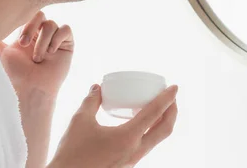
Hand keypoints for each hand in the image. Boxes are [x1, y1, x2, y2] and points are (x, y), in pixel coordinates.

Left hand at [0, 11, 73, 96]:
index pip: (27, 16)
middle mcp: (41, 35)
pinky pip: (66, 29)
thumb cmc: (16, 74)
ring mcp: (54, 39)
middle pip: (41, 14)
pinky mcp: (67, 44)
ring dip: (42, 41)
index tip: (20, 43)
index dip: (25, 26)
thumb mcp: (2, 52)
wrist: (31, 88)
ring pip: (51, 24)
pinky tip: (51, 52)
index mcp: (27, 34)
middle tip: (24, 44)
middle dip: (32, 27)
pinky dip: (57, 39)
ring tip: (38, 59)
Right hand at [49, 84, 178, 167]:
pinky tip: (141, 125)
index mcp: (127, 138)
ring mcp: (132, 161)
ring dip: (163, 123)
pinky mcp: (126, 165)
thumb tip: (97, 87)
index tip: (175, 87)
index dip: (167, 98)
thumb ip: (91, 101)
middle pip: (165, 130)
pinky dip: (151, 132)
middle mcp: (135, 151)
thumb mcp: (79, 122)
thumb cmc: (71, 154)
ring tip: (159, 108)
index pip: (154, 113)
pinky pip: (146, 146)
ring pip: (157, 140)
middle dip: (172, 111)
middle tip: (171, 97)